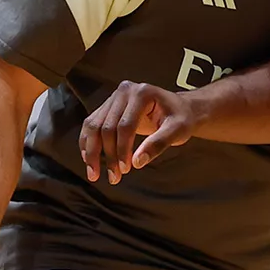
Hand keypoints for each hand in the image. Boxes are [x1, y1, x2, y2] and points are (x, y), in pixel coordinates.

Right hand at [80, 81, 197, 182]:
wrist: (179, 109)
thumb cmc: (181, 118)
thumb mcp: (178, 131)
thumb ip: (158, 144)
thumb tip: (137, 162)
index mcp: (142, 93)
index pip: (125, 125)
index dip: (122, 149)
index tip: (125, 169)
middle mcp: (124, 91)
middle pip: (107, 127)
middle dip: (108, 155)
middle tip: (114, 178)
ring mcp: (114, 97)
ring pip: (94, 127)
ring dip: (92, 153)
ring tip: (95, 174)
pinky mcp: (108, 106)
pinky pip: (91, 125)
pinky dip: (88, 144)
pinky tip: (89, 161)